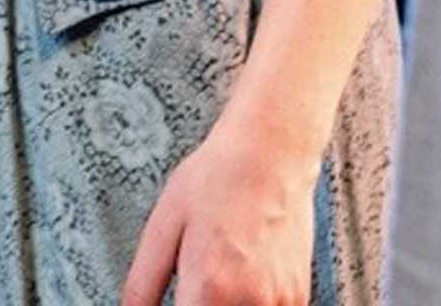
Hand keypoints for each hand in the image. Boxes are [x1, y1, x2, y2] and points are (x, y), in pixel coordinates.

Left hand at [121, 109, 317, 305]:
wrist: (270, 150)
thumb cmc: (216, 178)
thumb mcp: (163, 224)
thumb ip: (142, 284)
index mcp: (209, 288)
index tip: (178, 299)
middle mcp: (249, 302)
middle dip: (200, 305)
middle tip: (198, 276)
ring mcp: (279, 302)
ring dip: (225, 304)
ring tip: (222, 268)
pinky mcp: (298, 295)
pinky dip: (252, 301)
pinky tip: (243, 271)